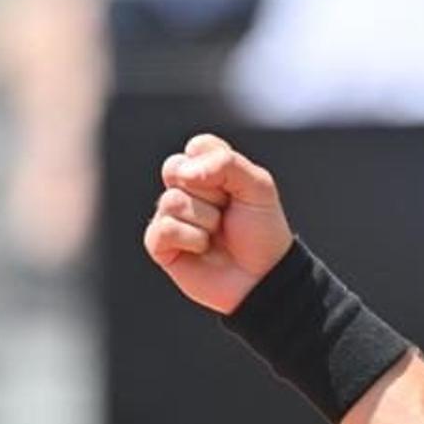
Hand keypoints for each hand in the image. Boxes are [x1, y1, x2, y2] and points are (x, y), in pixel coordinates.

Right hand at [145, 133, 294, 314]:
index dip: (218, 166)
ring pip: (172, 200)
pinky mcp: (160, 244)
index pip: (197, 147)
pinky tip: (203, 248)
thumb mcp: (258, 187)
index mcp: (209, 170)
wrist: (263, 276)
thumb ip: (226, 164)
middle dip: (209, 191)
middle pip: (174, 168)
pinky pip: (164, 229)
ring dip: (206, 219)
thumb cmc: (262, 230)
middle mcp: (185, 189)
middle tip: (226, 209)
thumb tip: (185, 172)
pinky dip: (191, 239)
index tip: (236, 188)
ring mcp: (171, 216)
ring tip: (218, 233)